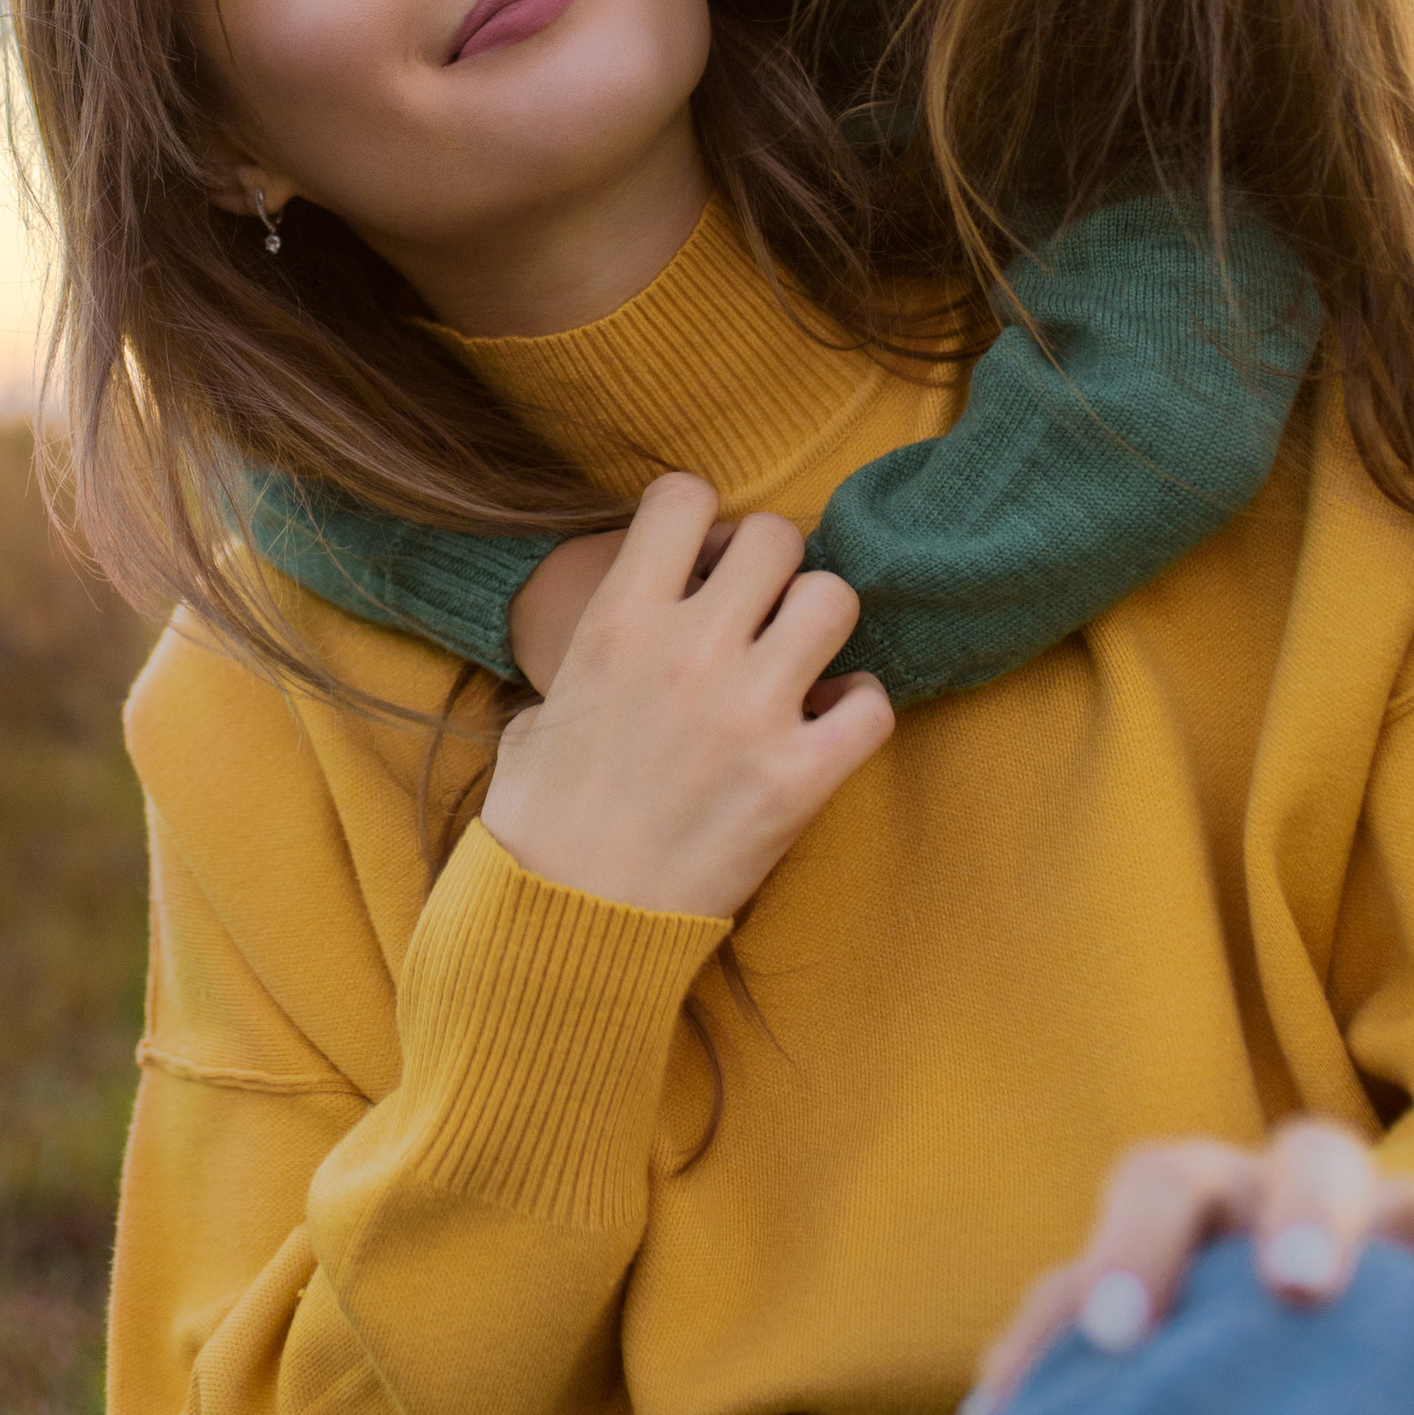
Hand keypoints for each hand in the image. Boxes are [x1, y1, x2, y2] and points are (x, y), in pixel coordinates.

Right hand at [481, 472, 890, 920]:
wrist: (568, 919)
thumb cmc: (541, 820)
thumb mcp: (541, 708)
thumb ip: (595, 652)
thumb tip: (623, 634)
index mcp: (619, 621)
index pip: (684, 495)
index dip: (699, 518)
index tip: (698, 558)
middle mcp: (690, 649)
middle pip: (776, 538)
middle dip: (771, 568)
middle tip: (758, 611)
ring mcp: (751, 711)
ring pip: (835, 599)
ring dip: (819, 626)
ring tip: (797, 662)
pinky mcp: (798, 778)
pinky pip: (872, 704)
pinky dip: (858, 710)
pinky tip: (827, 727)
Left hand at [963, 1117, 1413, 1414]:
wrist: (1289, 1384)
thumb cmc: (1181, 1366)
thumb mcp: (1121, 1354)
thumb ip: (1056, 1369)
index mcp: (1204, 1200)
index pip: (1159, 1180)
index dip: (1132, 1243)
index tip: (1114, 1339)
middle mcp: (1307, 1197)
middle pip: (1313, 1154)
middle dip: (1307, 1212)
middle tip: (1297, 1288)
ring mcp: (1413, 1237)